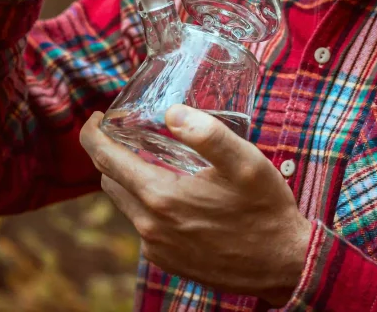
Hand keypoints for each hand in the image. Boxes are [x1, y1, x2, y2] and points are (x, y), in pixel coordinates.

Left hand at [80, 105, 311, 305]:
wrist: (283, 265)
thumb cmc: (265, 210)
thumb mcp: (245, 162)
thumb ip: (208, 134)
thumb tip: (172, 112)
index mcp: (160, 197)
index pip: (106, 160)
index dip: (93, 134)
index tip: (95, 118)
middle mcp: (150, 226)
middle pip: (111, 181)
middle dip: (112, 155)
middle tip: (128, 133)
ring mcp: (157, 248)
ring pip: (127, 204)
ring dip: (133, 180)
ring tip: (154, 158)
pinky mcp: (167, 261)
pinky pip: (145, 225)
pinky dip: (150, 204)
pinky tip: (177, 193)